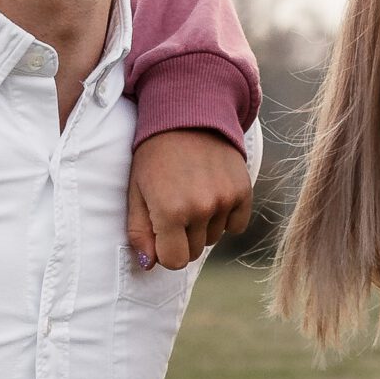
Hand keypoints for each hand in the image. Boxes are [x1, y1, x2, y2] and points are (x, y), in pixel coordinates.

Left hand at [126, 130, 252, 270]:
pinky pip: (236, 225)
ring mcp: (224, 200)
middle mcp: (200, 208)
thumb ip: (140, 231)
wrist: (187, 114)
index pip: (174, 261)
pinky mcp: (243, 191)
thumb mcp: (137, 191)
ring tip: (193, 194)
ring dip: (203, 225)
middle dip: (183, 237)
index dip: (166, 251)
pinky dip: (226, 216)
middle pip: (194, 251)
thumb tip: (149, 264)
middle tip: (176, 207)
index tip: (162, 234)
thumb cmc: (154, 155)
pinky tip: (213, 193)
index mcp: (169, 211)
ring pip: (214, 238)